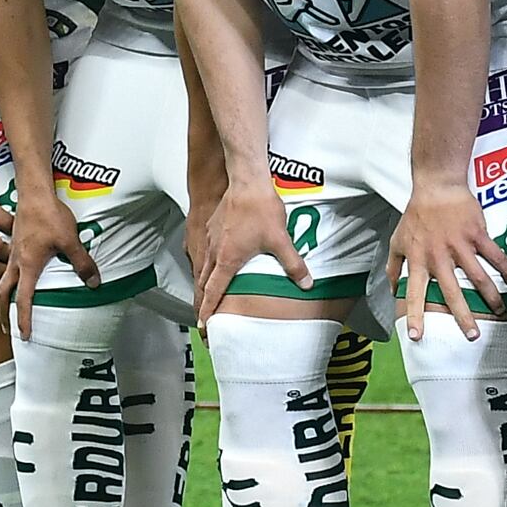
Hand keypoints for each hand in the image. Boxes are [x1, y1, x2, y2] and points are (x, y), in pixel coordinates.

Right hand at [3, 182, 94, 339]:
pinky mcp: (15, 244)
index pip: (23, 300)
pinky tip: (16, 280)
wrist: (34, 192)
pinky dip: (7, 281)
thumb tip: (94, 283)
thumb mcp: (70, 240)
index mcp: (27, 266)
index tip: (24, 336)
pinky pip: (6, 268)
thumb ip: (82, 263)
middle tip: (7, 329)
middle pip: (3, 294)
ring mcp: (13, 253)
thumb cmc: (50, 215)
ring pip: (2, 281)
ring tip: (6, 308)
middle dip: (3, 314)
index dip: (23, 320)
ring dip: (3, 298)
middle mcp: (16, 263)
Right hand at [194, 181, 306, 321]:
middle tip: (202, 319)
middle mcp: (214, 251)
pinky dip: (206, 264)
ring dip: (202, 284)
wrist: (247, 180)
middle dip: (201, 303)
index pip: (213, 292)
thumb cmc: (259, 208)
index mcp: (227, 259)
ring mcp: (211, 238)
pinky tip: (214, 262)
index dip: (208, 311)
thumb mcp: (280, 240)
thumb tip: (306, 282)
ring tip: (205, 295)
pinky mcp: (212, 226)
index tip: (204, 325)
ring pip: (202, 267)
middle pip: (202, 283)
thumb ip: (293, 264)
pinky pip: (205, 252)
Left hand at [390, 179, 506, 341]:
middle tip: (472, 335)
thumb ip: (393, 266)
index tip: (418, 336)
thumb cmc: (417, 214)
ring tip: (500, 310)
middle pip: (452, 292)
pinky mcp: (477, 234)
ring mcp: (460, 246)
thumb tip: (390, 289)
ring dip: (492, 296)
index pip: (414, 293)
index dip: (415, 315)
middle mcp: (439, 257)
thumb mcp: (397, 240)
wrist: (437, 186)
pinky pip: (495, 255)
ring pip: (479, 277)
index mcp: (418, 261)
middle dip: (463, 316)